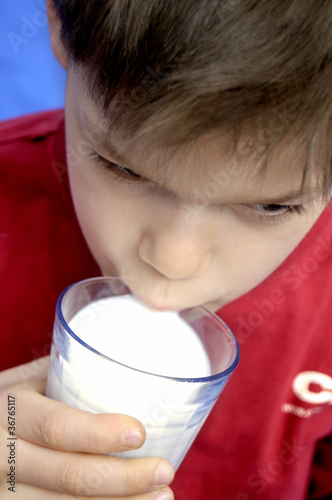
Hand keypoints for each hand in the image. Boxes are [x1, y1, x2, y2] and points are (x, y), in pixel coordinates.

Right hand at [0, 356, 173, 498]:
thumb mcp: (21, 382)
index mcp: (11, 411)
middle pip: (68, 475)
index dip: (98, 435)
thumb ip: (60, 375)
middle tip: (164, 471)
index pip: (56, 428)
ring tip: (161, 495)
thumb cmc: (2, 404)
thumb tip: (118, 363)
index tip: (140, 435)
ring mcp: (4, 491)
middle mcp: (3, 455)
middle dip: (123, 479)